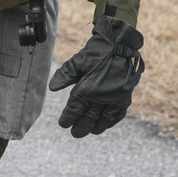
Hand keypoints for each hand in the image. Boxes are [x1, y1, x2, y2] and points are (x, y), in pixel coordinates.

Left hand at [48, 8, 143, 137]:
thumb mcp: (77, 61)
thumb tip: (52, 88)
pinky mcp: (125, 96)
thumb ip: (64, 75)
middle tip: (75, 133)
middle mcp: (101, 96)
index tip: (64, 124)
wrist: (121, 44)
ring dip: (97, 126)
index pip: (75, 109)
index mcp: (87, 88)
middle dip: (81, 127)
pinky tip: (107, 124)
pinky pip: (119, 113)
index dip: (68, 118)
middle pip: (89, 118)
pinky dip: (112, 121)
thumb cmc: (97, 52)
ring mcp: (114, 97)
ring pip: (104, 118)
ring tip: (91, 131)